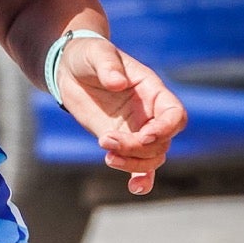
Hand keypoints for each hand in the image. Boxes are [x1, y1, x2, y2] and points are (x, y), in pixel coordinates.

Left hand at [56, 37, 186, 194]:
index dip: (165, 129)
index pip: (174, 115)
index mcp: (152, 91)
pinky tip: (135, 188)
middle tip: (106, 140)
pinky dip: (141, 179)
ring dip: (132, 163)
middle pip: (161, 142)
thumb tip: (117, 83)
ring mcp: (136, 130)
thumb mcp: (96, 54)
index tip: (144, 136)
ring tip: (106, 154)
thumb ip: (108, 66)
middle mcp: (149, 113)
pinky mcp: (120, 141)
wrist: (69, 69)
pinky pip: (139, 165)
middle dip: (138, 147)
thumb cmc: (88, 56)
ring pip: (151, 157)